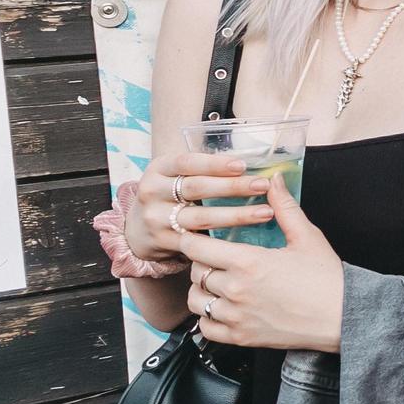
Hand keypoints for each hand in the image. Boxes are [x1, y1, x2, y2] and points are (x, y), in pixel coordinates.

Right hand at [126, 151, 278, 262]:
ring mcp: (156, 218)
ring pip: (201, 217)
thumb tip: (252, 163)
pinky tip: (246, 238)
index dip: (215, 164)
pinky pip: (198, 241)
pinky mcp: (164, 241)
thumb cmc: (170, 196)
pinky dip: (224, 239)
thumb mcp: (175, 176)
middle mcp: (152, 191)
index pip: (187, 162)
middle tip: (263, 185)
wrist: (138, 230)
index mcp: (158, 168)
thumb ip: (203, 169)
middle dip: (233, 187)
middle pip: (197, 187)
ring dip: (237, 215)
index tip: (243, 165)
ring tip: (266, 212)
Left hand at [175, 174, 343, 349]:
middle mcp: (236, 290)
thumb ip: (284, 207)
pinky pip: (206, 328)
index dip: (194, 239)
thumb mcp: (307, 237)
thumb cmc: (327, 278)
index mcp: (248, 262)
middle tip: (217, 259)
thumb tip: (274, 180)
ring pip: (196, 300)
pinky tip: (223, 308)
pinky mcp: (241, 337)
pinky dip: (208, 318)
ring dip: (203, 290)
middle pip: (196, 272)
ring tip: (218, 283)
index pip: (195, 247)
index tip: (201, 238)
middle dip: (203, 263)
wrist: (343, 317)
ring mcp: (236, 316)